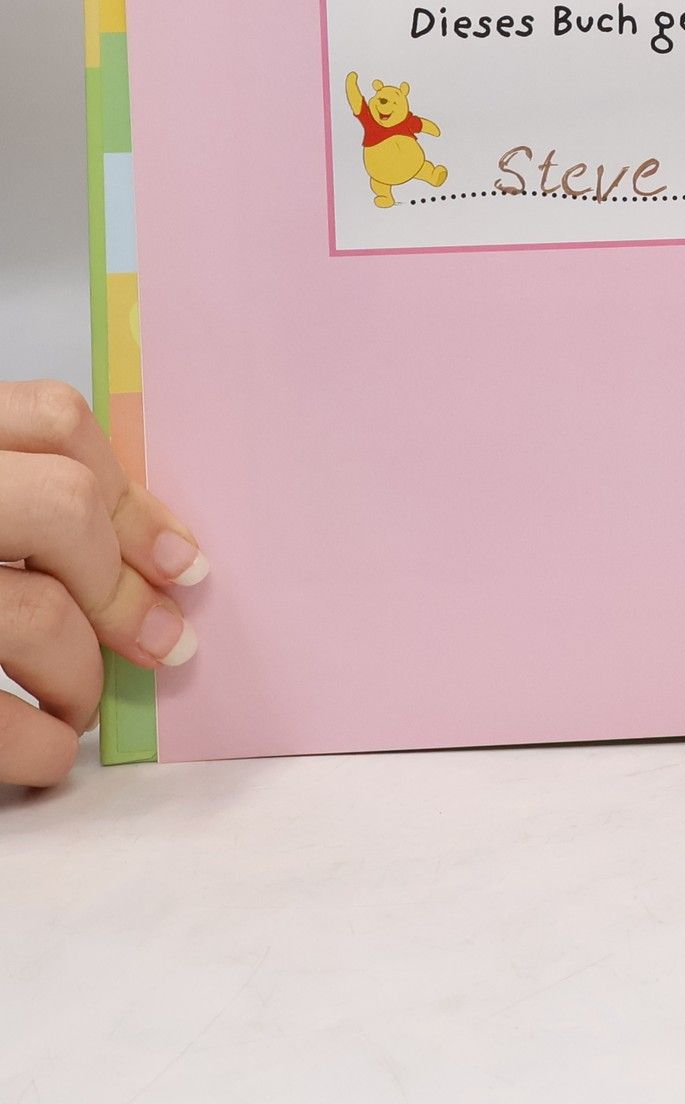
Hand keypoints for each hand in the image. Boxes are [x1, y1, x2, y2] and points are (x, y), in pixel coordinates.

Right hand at [1, 381, 203, 787]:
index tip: (178, 559)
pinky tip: (42, 754)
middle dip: (122, 588)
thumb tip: (152, 553)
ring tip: (80, 706)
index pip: (52, 419)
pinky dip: (35, 747)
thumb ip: (12, 496)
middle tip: (158, 641)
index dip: (129, 495)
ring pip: (34, 613)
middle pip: (60, 507)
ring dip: (82, 675)